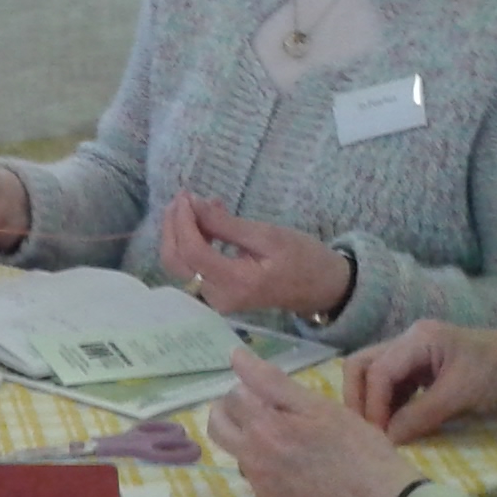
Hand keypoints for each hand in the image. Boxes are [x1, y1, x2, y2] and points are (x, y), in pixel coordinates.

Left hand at [160, 194, 350, 317]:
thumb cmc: (303, 259)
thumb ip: (227, 224)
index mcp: (235, 283)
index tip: (186, 197)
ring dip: (181, 232)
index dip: (183, 222)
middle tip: (184, 197)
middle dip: (173, 226)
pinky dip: (193, 241)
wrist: (323, 288)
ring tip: (199, 204)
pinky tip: (208, 220)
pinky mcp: (217, 294)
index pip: (193, 253)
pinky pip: (193, 267)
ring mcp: (215, 299)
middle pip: (176, 261)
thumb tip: (193, 205)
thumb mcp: (268, 236)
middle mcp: (218, 297)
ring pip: (180, 265)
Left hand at [208, 348, 421, 496]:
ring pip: (238, 454)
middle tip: (264, 411)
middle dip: (233, 413)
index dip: (250, 388)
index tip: (271, 393)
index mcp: (263, 428)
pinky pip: (258, 482)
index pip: (231, 395)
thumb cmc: (358, 447)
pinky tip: (301, 470)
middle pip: (218, 427)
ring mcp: (261, 488)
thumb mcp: (319, 406)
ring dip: (251, 442)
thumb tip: (234, 355)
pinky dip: (270, 471)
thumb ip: (271, 381)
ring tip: (289, 442)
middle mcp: (252, 460)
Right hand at [345, 320, 496, 443]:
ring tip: (380, 435)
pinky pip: (395, 388)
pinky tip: (396, 427)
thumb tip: (387, 440)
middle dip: (359, 399)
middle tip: (366, 433)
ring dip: (373, 405)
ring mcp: (416, 356)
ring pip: (376, 378)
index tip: (379, 437)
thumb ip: (420, 415)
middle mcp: (409, 342)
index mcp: (417, 338)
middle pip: (363, 366)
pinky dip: (389, 407)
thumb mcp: (461, 394)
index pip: (375, 370)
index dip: (371, 405)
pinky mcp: (425, 372)